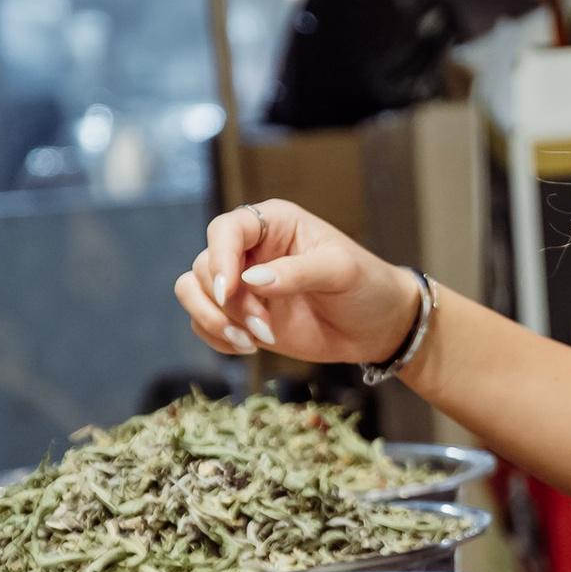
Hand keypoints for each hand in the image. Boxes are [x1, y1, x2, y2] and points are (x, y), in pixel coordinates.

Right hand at [174, 202, 418, 365]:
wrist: (378, 327)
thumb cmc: (367, 287)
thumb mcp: (341, 272)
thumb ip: (298, 272)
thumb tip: (252, 280)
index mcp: (273, 224)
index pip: (226, 229)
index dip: (220, 257)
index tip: (231, 290)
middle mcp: (250, 250)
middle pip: (204, 265)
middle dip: (228, 302)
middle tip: (264, 328)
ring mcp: (243, 284)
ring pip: (193, 291)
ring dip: (213, 319)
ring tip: (251, 341)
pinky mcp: (241, 315)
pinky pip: (203, 322)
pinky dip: (216, 338)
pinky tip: (249, 348)